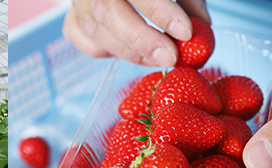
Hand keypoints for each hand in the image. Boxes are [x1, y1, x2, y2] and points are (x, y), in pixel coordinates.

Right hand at [63, 0, 209, 67]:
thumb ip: (189, 0)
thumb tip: (200, 30)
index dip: (160, 12)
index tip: (185, 32)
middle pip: (106, 12)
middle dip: (142, 40)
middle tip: (170, 57)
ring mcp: (76, 1)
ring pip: (94, 31)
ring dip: (130, 52)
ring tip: (158, 58)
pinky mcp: (71, 17)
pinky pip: (82, 39)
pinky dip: (105, 50)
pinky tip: (128, 48)